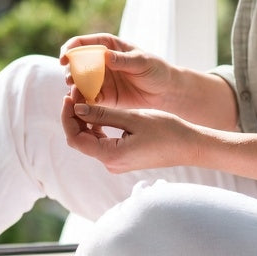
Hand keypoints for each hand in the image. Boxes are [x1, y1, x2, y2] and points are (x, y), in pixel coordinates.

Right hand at [60, 34, 176, 110]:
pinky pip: (87, 98)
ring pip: (79, 82)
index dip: (70, 49)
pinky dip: (82, 101)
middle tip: (70, 79)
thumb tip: (105, 55)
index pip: (82, 43)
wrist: (165, 91)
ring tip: (75, 93)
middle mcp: (99, 62)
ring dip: (73, 87)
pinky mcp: (102, 96)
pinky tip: (82, 105)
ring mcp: (99, 80)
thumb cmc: (155, 69)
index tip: (64, 58)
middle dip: (69, 71)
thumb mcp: (141, 62)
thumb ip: (123, 60)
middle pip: (76, 63)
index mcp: (107, 46)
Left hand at [61, 95, 198, 173]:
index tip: (69, 96)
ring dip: (84, 120)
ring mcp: (115, 162)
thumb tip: (77, 108)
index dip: (67, 117)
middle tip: (75, 92)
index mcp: (111, 155)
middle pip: (80, 140)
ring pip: (89, 141)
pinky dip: (96, 127)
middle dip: (74, 116)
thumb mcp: (133, 118)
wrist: (189, 146)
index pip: (75, 139)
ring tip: (84, 97)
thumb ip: (103, 114)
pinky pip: (101, 143)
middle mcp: (110, 163)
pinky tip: (97, 111)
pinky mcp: (121, 158)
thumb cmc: (166, 130)